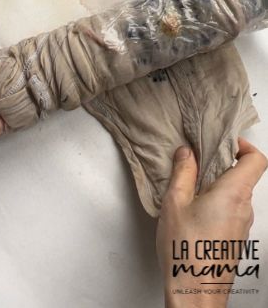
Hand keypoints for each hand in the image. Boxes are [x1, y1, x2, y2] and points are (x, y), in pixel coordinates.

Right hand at [156, 138, 266, 307]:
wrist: (195, 290)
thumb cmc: (185, 248)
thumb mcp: (175, 203)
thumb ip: (183, 173)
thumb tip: (186, 152)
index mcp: (233, 193)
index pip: (256, 160)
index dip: (243, 146)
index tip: (223, 141)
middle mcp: (245, 208)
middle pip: (244, 176)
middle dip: (220, 165)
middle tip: (195, 163)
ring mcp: (243, 225)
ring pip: (236, 194)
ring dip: (216, 186)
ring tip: (188, 189)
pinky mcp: (235, 237)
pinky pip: (231, 210)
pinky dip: (216, 203)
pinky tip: (192, 211)